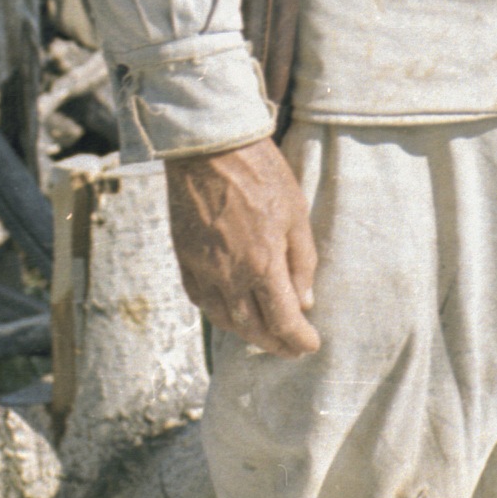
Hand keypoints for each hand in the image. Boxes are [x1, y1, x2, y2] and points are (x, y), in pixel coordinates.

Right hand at [164, 139, 319, 355]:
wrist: (209, 149)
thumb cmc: (260, 174)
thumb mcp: (296, 213)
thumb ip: (302, 262)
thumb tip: (305, 302)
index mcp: (262, 264)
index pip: (282, 322)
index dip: (298, 340)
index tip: (311, 345)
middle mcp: (229, 276)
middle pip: (253, 329)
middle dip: (276, 344)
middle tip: (292, 349)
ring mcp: (203, 271)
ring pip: (225, 321)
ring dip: (249, 334)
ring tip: (267, 335)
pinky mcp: (185, 261)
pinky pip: (203, 302)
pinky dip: (222, 315)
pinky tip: (234, 312)